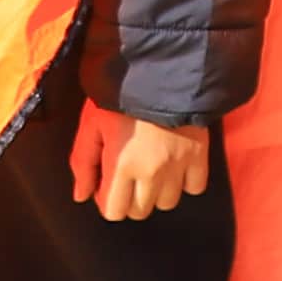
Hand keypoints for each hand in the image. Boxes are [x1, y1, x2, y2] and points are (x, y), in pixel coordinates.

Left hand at [74, 106, 216, 222]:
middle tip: (127, 174)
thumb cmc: (119, 95)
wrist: (161, 68)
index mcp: (122, 165)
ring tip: (151, 169)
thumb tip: (81, 197)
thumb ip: (83, 162)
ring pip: (167, 203)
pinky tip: (174, 166)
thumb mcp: (92, 124)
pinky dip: (184, 182)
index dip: (105, 200)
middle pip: (140, 212)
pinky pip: (194, 187)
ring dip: (156, 192)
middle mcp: (152, 172)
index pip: (114, 212)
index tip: (106, 181)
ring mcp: (178, 166)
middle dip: (129, 199)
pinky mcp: (199, 155)